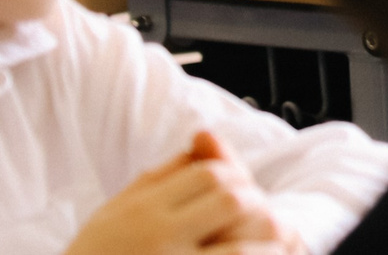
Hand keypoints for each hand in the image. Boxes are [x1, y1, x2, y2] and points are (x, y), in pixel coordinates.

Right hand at [65, 130, 292, 254]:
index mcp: (142, 210)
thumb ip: (158, 179)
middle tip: (262, 218)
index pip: (208, 174)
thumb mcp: (112, 214)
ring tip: (275, 247)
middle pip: (231, 201)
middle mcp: (157, 238)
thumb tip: (203, 143)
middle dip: (256, 205)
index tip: (241, 190)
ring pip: (242, 248)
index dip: (236, 176)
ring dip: (267, 246)